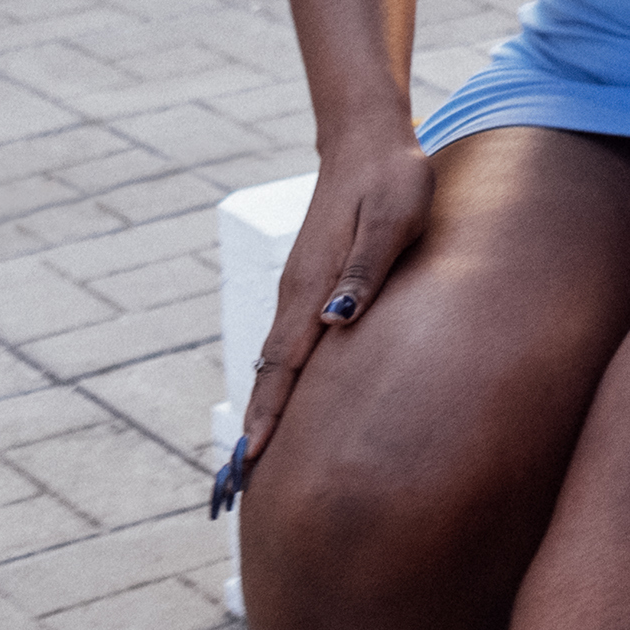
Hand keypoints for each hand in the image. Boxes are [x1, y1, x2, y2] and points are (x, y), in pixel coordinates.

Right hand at [229, 134, 432, 498]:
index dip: (268, 416)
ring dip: (266, 409)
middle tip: (236, 487)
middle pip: (271, 375)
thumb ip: (366, 270)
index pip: (284, 366)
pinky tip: (286, 402)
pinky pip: (290, 346)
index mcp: (312, 287)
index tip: (250, 462)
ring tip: (254, 462)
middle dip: (256, 430)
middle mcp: (297, 295)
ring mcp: (301, 290)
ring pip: (277, 363)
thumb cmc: (392, 179)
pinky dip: (281, 382)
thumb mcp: (392, 219)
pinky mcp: (313, 284)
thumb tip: (336, 321)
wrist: (370, 142)